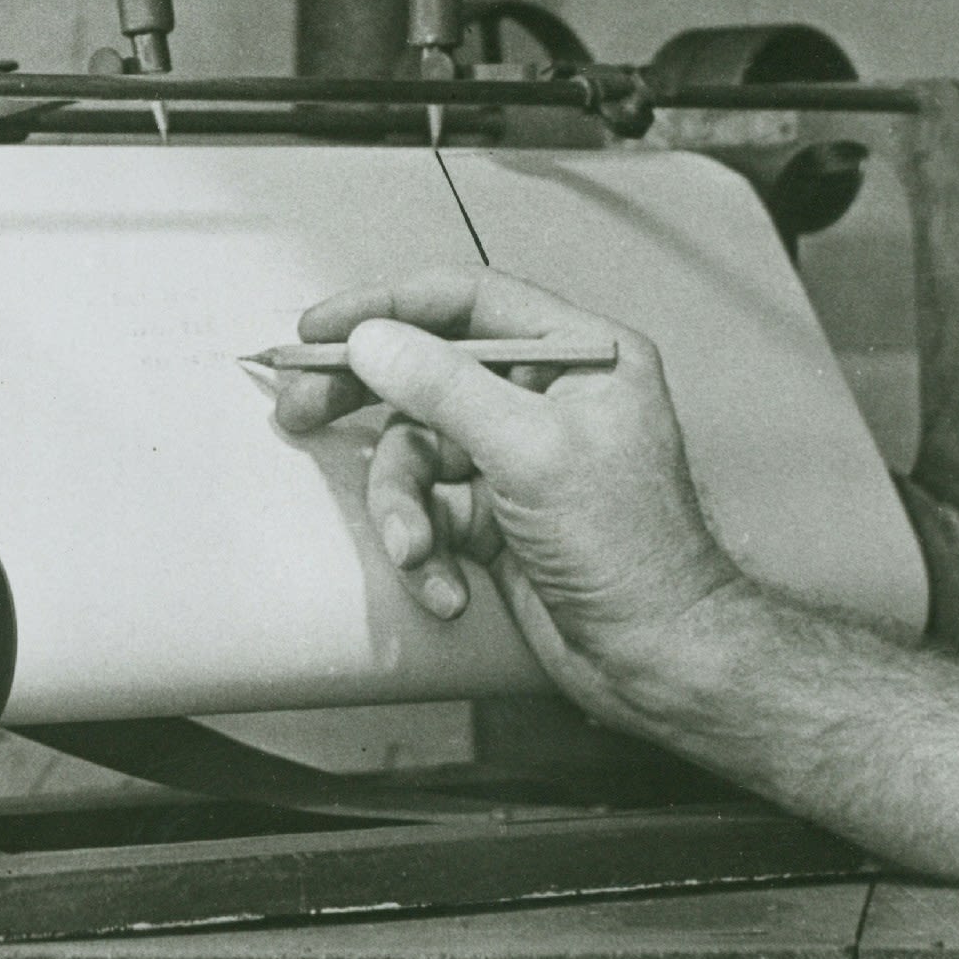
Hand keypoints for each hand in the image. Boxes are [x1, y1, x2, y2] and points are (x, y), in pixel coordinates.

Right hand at [271, 266, 742, 714]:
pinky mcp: (494, 512)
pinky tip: (447, 582)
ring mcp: (517, 455)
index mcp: (579, 354)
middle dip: (367, 402)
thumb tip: (374, 339)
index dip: (388, 306)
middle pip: (428, 371)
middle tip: (302, 408)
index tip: (321, 326)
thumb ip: (445, 388)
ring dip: (404, 506)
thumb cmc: (631, 551)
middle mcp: (547, 394)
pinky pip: (429, 508)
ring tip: (416, 548)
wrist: (656, 657)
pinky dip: (427, 549)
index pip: (468, 301)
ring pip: (417, 452)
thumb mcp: (532, 453)